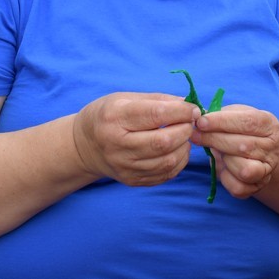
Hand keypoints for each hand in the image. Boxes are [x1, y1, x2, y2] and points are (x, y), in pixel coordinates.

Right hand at [72, 92, 196, 186]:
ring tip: (183, 135)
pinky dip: (178, 161)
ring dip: (184, 146)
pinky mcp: (132, 180)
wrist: (85, 145)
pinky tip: (176, 149)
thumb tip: (188, 104)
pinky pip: (165, 174)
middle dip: (185, 130)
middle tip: (190, 122)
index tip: (193, 108)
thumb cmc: (108, 115)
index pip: (156, 114)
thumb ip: (158, 100)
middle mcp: (117, 144)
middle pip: (163, 141)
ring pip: (167, 160)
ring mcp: (124, 166)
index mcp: (115, 117)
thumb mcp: (126, 98)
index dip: (181, 111)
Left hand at [192, 105, 278, 198]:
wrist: (254, 150)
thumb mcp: (234, 114)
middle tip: (195, 135)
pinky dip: (225, 177)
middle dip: (214, 139)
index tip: (201, 122)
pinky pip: (238, 187)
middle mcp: (273, 147)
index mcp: (269, 125)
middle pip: (243, 146)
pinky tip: (222, 166)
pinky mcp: (257, 186)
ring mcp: (267, 169)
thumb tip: (198, 120)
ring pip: (243, 169)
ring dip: (223, 159)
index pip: (247, 122)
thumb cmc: (240, 128)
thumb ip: (220, 115)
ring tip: (215, 150)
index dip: (222, 122)